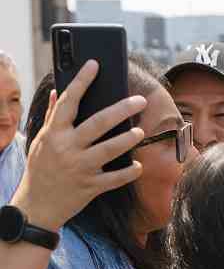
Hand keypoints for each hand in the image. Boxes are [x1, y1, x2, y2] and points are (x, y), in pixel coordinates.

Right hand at [10, 60, 145, 231]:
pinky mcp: (90, 187)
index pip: (69, 101)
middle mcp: (67, 148)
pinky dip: (128, 172)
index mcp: (54, 133)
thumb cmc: (41, 168)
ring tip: (140, 131)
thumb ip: (52, 116)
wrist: (37, 205)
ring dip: (127, 140)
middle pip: (97, 124)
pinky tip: (139, 165)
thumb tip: (57, 90)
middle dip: (120, 110)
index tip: (95, 64)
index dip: (82, 81)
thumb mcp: (41, 140)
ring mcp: (79, 168)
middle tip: (140, 101)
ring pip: (109, 150)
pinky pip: (114, 178)